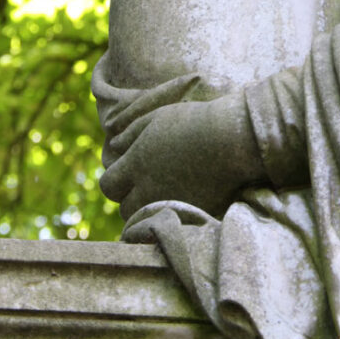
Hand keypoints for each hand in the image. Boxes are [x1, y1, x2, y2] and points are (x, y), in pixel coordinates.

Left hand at [100, 94, 264, 219]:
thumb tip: (113, 146)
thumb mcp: (157, 118)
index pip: (107, 185)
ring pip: (145, 219)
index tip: (126, 174)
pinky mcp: (190, 212)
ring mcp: (169, 203)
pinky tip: (182, 196)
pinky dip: (171, 213)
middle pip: (124, 208)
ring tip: (164, 191)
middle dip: (130, 198)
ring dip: (148, 208)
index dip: (114, 180)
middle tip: (147, 182)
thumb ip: (130, 133)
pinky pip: (170, 220)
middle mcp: (148, 188)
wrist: (231, 138)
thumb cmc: (193, 121)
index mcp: (136, 163)